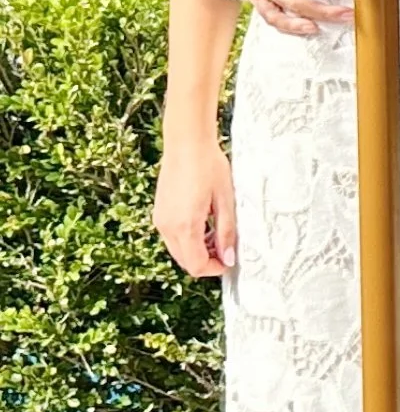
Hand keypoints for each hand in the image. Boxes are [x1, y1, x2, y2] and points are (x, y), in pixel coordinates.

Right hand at [155, 139, 237, 277]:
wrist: (186, 143)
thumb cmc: (209, 167)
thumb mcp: (226, 200)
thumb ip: (226, 232)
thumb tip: (229, 259)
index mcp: (185, 226)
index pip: (197, 265)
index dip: (215, 268)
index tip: (230, 260)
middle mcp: (167, 227)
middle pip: (185, 262)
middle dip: (206, 261)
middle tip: (226, 248)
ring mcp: (160, 220)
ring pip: (178, 251)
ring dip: (197, 251)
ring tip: (217, 233)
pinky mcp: (159, 213)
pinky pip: (172, 237)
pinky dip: (187, 240)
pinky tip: (203, 224)